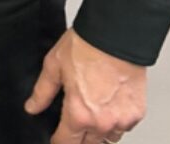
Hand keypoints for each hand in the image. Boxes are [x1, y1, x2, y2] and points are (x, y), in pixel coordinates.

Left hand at [24, 28, 146, 143]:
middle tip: (73, 126)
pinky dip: (116, 123)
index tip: (56, 138)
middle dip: (78, 139)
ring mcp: (122, 119)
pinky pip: (125, 127)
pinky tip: (108, 109)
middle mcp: (102, 122)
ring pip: (108, 139)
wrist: (115, 36)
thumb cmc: (86, 46)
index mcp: (79, 113)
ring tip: (91, 117)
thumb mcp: (53, 66)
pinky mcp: (137, 112)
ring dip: (98, 134)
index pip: (66, 142)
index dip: (57, 141)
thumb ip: (42, 92)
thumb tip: (32, 106)